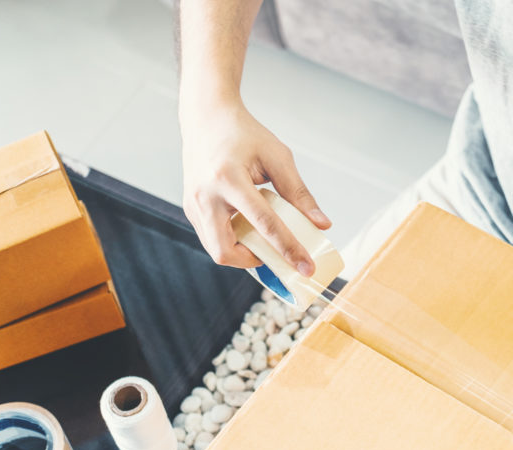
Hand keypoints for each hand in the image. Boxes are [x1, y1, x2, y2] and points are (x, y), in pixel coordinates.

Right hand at [180, 100, 330, 272]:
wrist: (207, 117)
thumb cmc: (243, 134)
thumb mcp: (277, 157)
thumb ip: (299, 193)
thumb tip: (321, 225)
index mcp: (228, 178)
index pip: (264, 224)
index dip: (288, 249)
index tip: (306, 268)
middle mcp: (204, 195)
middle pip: (226, 251)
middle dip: (254, 261)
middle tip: (278, 256)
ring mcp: (193, 204)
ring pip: (216, 250)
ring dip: (242, 253)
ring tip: (264, 239)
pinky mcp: (190, 208)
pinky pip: (211, 238)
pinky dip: (233, 241)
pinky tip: (249, 228)